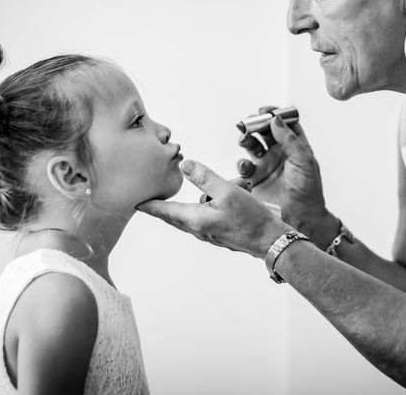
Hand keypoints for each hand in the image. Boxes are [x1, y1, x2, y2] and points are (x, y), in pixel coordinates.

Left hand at [136, 160, 290, 257]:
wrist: (270, 240)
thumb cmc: (251, 218)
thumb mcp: (227, 191)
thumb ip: (204, 177)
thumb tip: (184, 165)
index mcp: (195, 219)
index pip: (164, 211)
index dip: (149, 205)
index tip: (135, 202)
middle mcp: (199, 229)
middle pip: (176, 214)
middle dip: (169, 204)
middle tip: (153, 198)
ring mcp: (209, 234)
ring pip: (198, 211)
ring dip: (210, 197)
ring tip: (237, 187)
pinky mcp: (219, 234)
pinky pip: (210, 215)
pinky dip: (217, 204)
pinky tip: (236, 194)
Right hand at [236, 107, 337, 247]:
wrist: (301, 219)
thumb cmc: (308, 192)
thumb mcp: (303, 161)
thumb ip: (289, 139)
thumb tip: (275, 119)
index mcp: (295, 147)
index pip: (284, 123)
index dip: (274, 114)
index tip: (264, 110)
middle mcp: (279, 154)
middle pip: (264, 131)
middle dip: (255, 124)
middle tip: (247, 123)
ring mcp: (266, 166)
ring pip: (252, 145)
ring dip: (246, 139)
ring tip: (243, 140)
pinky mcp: (255, 179)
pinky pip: (243, 166)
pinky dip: (241, 163)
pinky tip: (245, 166)